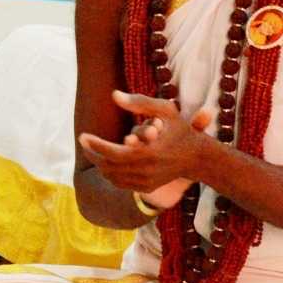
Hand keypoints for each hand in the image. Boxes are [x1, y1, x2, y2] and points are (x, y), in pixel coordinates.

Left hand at [78, 90, 213, 195]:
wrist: (199, 158)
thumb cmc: (181, 130)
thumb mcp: (165, 110)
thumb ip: (139, 102)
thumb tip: (114, 94)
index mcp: (148, 153)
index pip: (112, 152)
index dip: (95, 144)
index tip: (83, 135)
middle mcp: (146, 171)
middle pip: (108, 166)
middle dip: (92, 153)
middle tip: (84, 141)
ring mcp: (146, 182)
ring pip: (112, 177)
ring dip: (100, 163)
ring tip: (92, 149)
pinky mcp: (147, 187)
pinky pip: (121, 183)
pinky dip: (110, 173)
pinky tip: (106, 161)